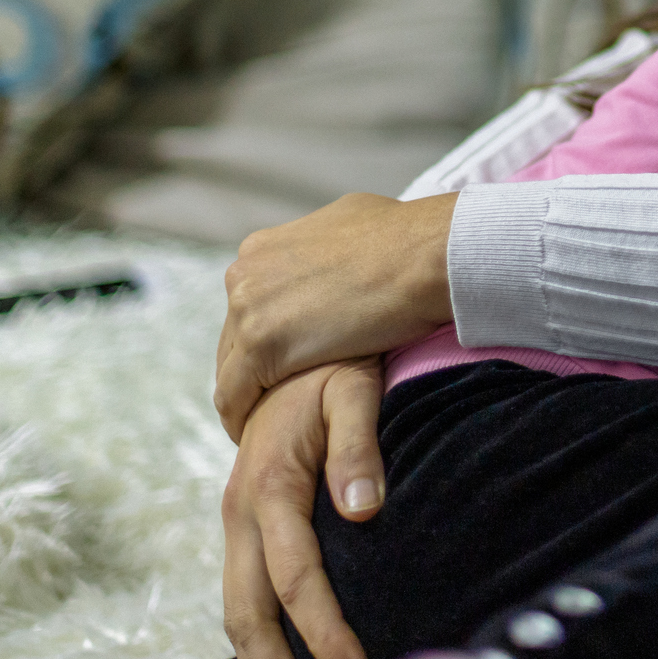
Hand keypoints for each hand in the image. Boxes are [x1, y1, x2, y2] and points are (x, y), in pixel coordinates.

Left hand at [216, 191, 456, 440]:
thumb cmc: (408, 239)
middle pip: (234, 337)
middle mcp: (246, 274)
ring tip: (268, 422)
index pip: (249, 305)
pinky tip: (257, 435)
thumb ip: (327, 246)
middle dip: (254, 366)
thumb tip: (341, 252)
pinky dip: (241, 417)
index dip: (266, 336)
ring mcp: (249, 309)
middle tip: (276, 396)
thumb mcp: (352, 223)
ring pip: (230, 368)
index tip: (283, 361)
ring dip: (250, 394)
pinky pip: (234, 396)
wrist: (427, 255)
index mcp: (263, 248)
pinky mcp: (262, 345)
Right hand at [221, 357, 386, 658]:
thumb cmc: (333, 364)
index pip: (296, 580)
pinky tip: (290, 652)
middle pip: (249, 613)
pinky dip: (260, 628)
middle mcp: (241, 511)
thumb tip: (364, 509)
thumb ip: (359, 447)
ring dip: (264, 656)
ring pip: (237, 608)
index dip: (324, 632)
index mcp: (269, 487)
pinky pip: (243, 588)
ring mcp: (237, 518)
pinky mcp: (244, 520)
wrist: (289, 341)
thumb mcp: (354, 389)